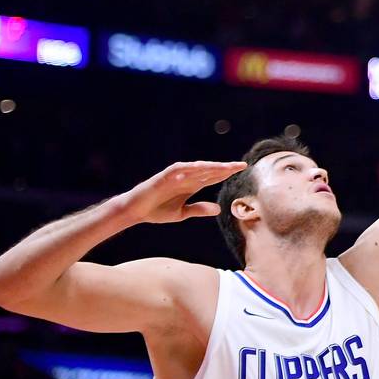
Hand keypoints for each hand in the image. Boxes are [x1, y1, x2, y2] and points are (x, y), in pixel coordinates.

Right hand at [116, 161, 245, 224]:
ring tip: (226, 167)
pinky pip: (178, 170)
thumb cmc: (157, 211)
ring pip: (197, 168)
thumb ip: (199, 209)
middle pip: (209, 171)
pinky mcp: (164, 177)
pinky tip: (200, 167)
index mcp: (192, 186)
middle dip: (225, 168)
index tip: (242, 171)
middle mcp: (186, 178)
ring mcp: (176, 176)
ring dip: (211, 166)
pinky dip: (189, 168)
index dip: (227, 174)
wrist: (136, 211)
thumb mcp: (182, 213)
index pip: (213, 177)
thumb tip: (218, 209)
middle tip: (242, 165)